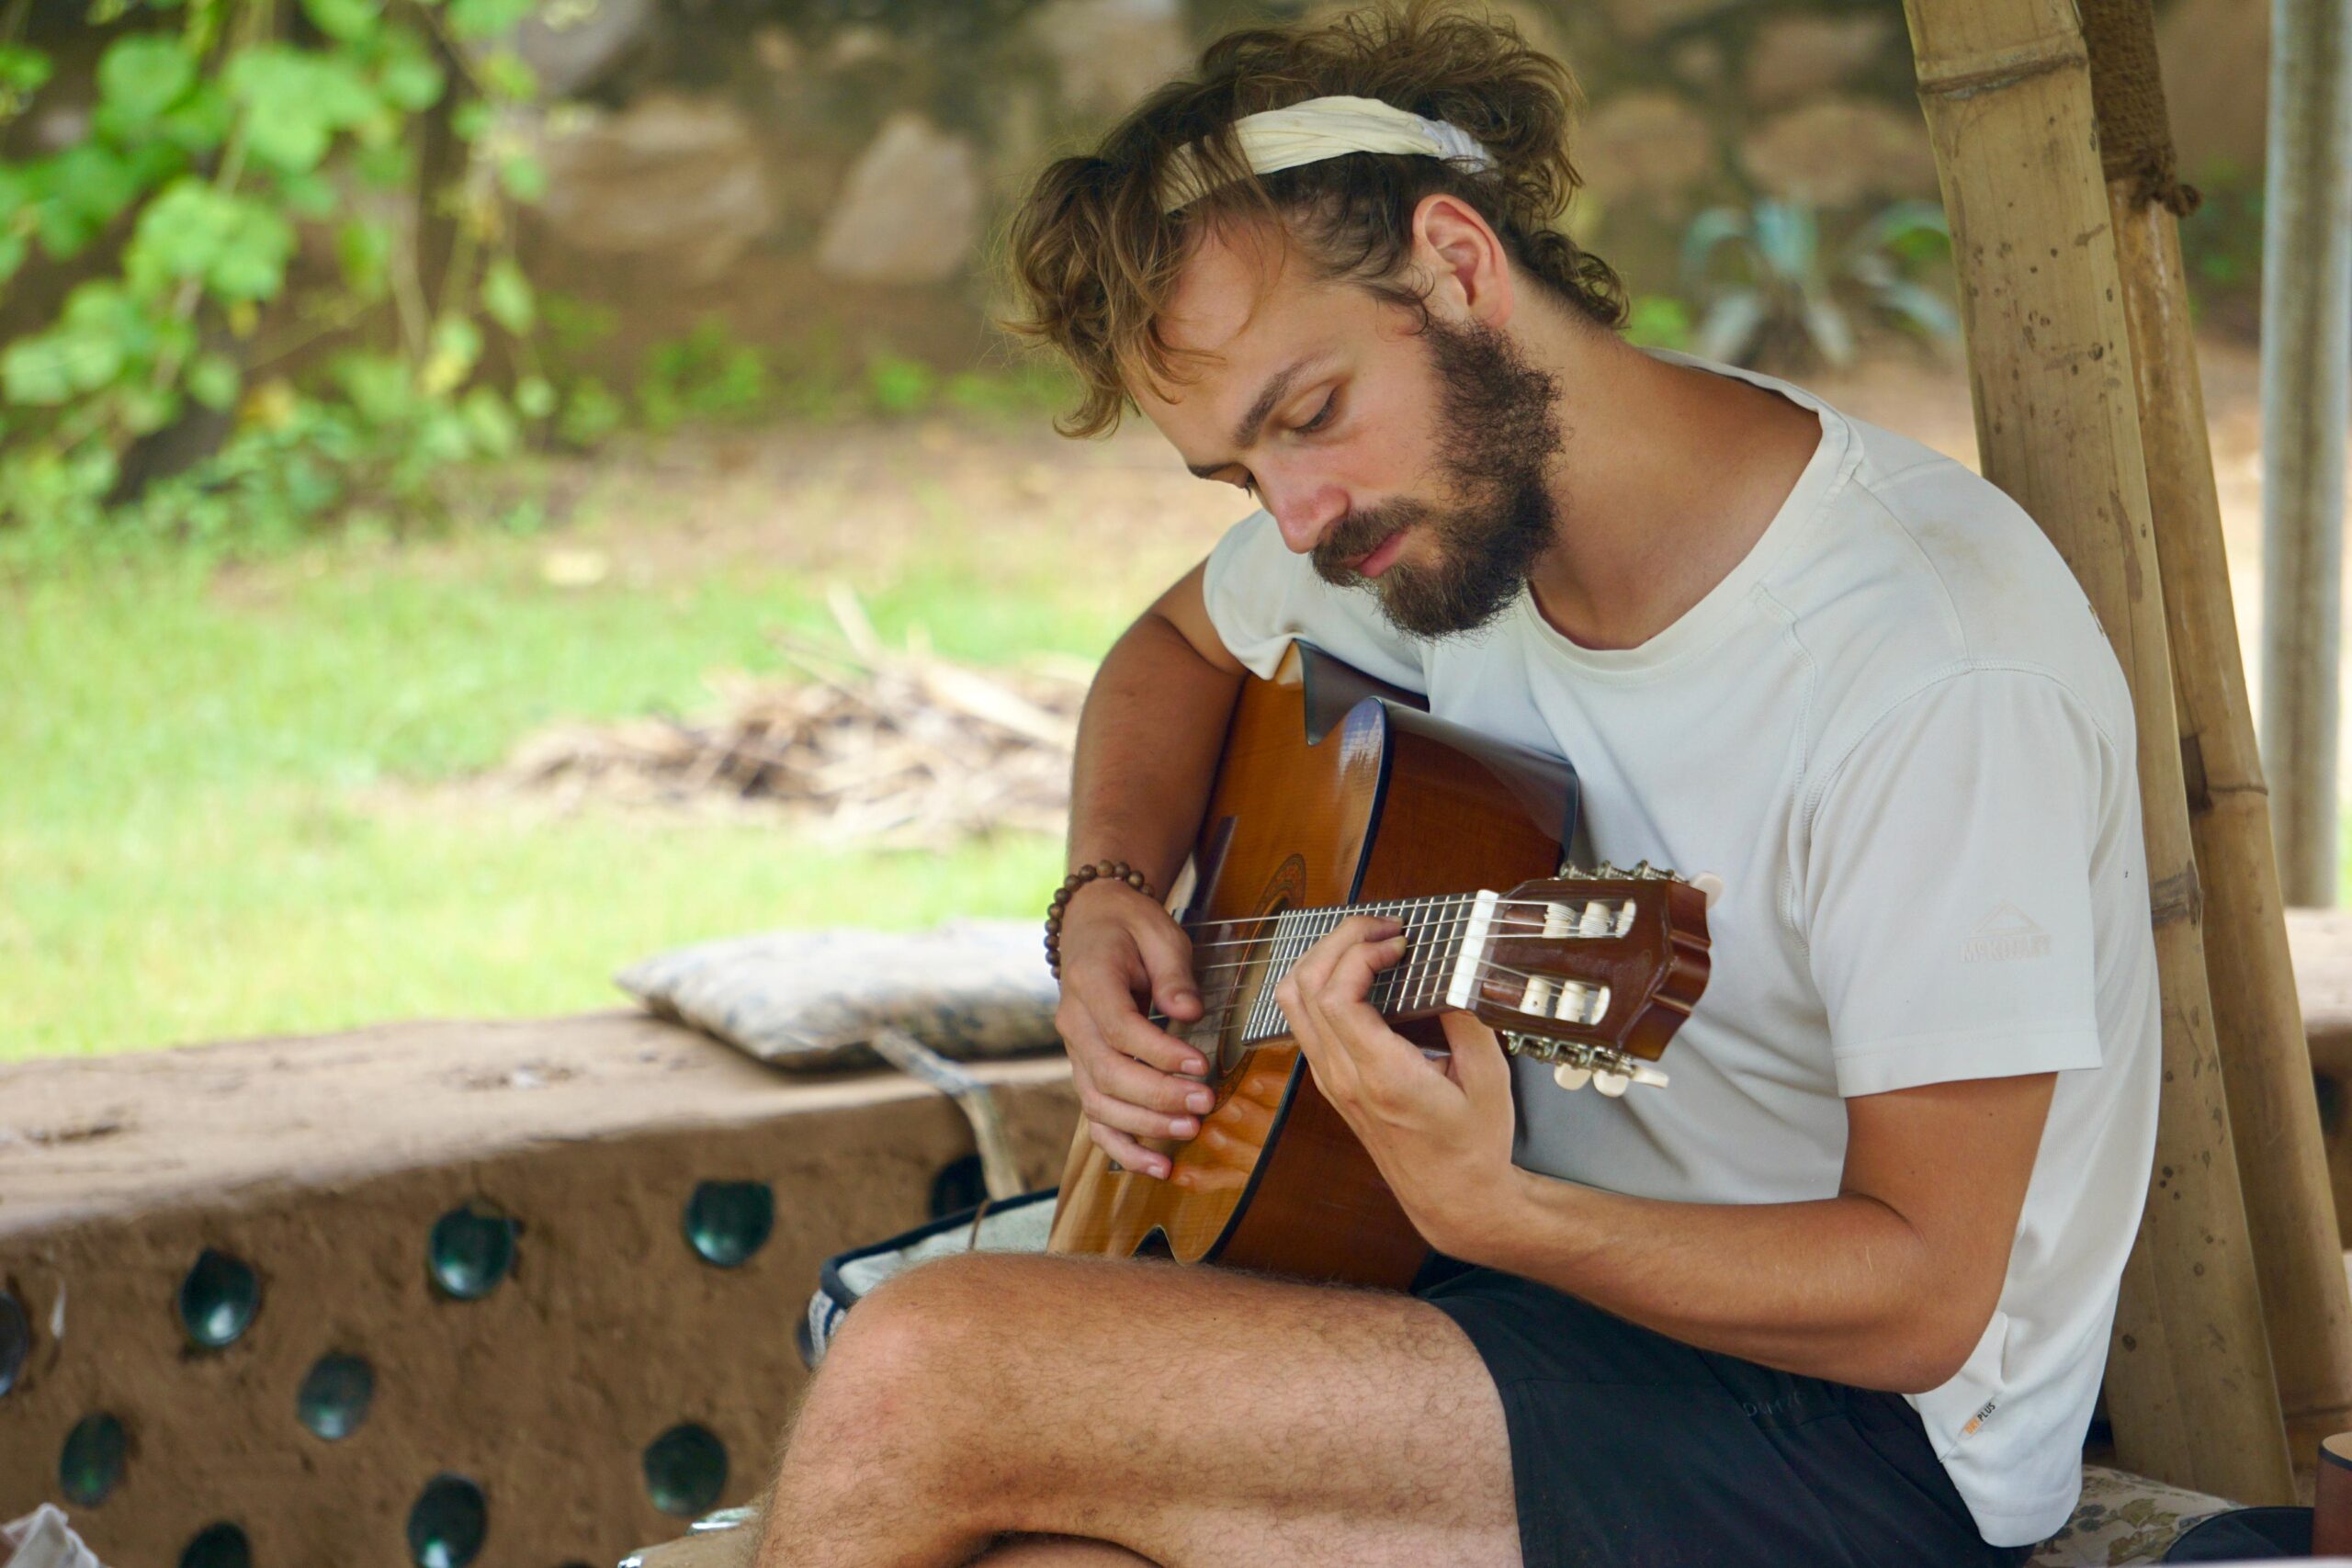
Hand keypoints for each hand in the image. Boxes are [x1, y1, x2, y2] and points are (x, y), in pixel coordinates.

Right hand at [1051, 877, 1215, 1179]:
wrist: (1091, 925)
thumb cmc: (1131, 927)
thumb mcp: (1159, 932)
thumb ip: (1173, 974)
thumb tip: (1188, 1013)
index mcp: (1090, 982)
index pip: (1121, 1030)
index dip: (1160, 1054)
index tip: (1201, 1065)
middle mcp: (1074, 1023)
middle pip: (1109, 1074)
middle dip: (1159, 1097)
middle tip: (1206, 1103)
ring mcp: (1076, 1053)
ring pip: (1099, 1104)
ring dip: (1145, 1126)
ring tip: (1190, 1132)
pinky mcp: (1086, 1072)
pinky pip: (1097, 1119)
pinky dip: (1124, 1149)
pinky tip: (1158, 1167)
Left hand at [1274, 915, 1523, 1259]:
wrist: (1452, 1199)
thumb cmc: (1474, 1145)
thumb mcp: (1489, 1079)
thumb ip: (1466, 1020)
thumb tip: (1449, 971)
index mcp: (1381, 1076)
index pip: (1335, 995)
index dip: (1359, 952)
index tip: (1399, 942)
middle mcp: (1344, 1077)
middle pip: (1303, 987)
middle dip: (1338, 940)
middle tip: (1382, 927)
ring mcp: (1331, 1081)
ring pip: (1292, 1002)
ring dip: (1321, 959)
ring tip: (1366, 943)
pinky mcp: (1331, 1083)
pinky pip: (1303, 1021)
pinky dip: (1320, 984)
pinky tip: (1359, 974)